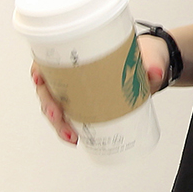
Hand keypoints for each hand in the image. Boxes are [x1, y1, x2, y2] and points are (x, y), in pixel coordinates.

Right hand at [30, 33, 169, 145]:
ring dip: (58, 123)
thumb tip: (153, 73)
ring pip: (57, 106)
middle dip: (49, 104)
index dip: (38, 69)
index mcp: (80, 53)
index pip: (49, 59)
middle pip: (48, 88)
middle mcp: (74, 72)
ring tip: (71, 135)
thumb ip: (152, 63)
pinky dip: (70, 128)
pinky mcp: (88, 104)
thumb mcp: (149, 56)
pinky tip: (76, 138)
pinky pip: (72, 116)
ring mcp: (79, 90)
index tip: (39, 79)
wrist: (153, 66)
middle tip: (58, 115)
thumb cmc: (143, 55)